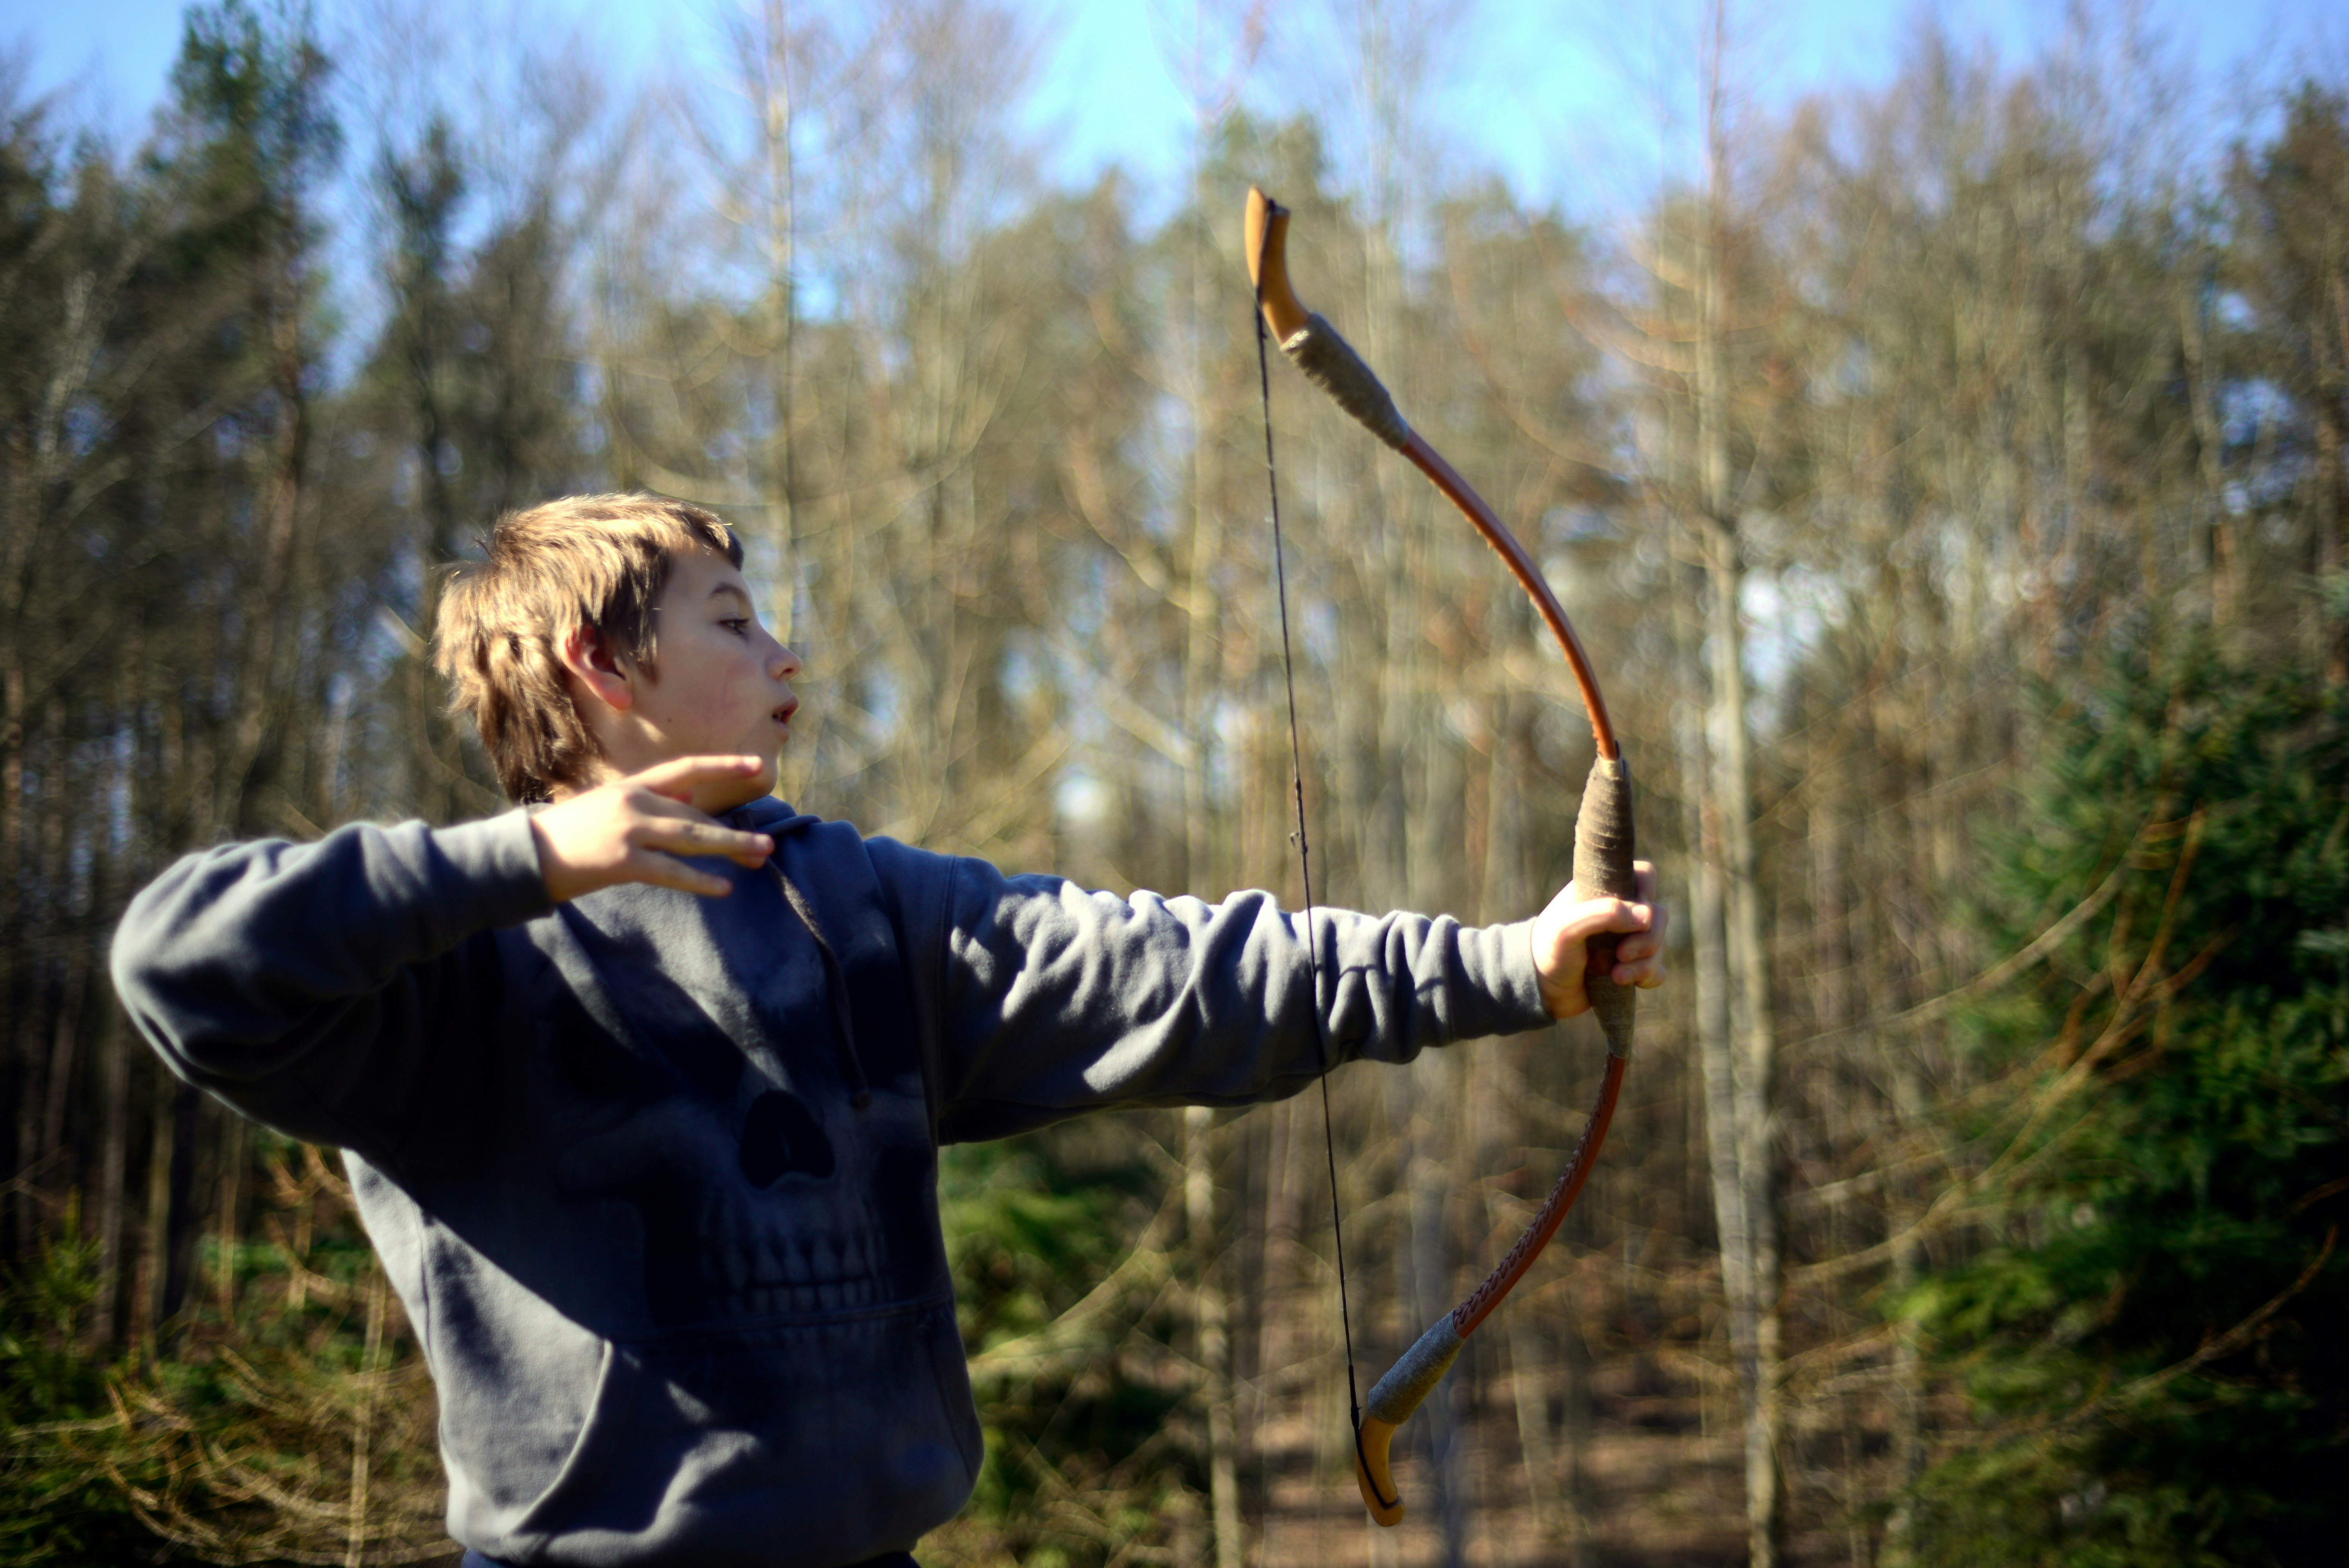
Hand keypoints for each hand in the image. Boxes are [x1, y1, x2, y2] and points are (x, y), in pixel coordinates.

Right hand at [531, 756, 775, 902]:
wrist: (527, 853)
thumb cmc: (573, 832)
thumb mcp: (611, 805)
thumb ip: (652, 800)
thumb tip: (690, 795)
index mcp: (633, 785)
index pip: (685, 768)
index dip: (722, 765)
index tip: (756, 764)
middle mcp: (634, 801)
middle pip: (695, 814)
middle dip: (733, 831)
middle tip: (767, 844)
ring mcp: (629, 830)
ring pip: (691, 838)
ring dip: (730, 847)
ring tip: (761, 855)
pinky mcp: (622, 860)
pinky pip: (670, 871)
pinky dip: (699, 880)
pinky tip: (723, 888)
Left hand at [1529, 860, 1666, 1019]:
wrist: (1539, 990)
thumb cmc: (1548, 950)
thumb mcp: (1567, 927)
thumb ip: (1604, 913)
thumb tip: (1645, 916)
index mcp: (1604, 892)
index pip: (1644, 875)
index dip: (1646, 894)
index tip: (1631, 916)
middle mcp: (1620, 914)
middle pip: (1659, 915)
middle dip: (1648, 939)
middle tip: (1621, 954)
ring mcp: (1628, 941)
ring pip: (1659, 945)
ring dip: (1645, 963)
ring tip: (1616, 976)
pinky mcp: (1632, 967)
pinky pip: (1657, 969)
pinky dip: (1649, 976)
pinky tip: (1626, 983)